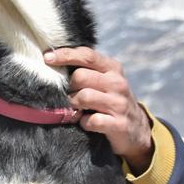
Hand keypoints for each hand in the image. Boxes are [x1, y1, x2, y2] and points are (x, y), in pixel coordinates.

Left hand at [44, 47, 153, 172]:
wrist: (136, 128)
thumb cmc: (110, 100)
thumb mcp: (104, 81)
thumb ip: (86, 70)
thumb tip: (52, 59)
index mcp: (112, 68)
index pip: (87, 55)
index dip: (65, 55)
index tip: (47, 58)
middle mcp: (117, 83)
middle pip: (80, 77)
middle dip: (69, 87)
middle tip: (70, 95)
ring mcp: (119, 104)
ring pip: (84, 97)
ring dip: (74, 105)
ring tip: (76, 109)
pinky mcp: (119, 124)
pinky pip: (91, 120)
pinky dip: (84, 123)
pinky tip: (86, 122)